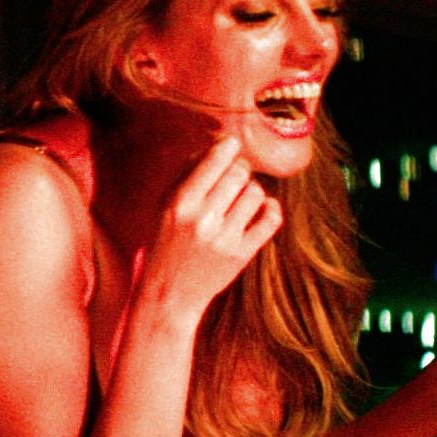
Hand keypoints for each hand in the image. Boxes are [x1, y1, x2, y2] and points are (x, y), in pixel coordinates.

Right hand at [137, 137, 282, 321]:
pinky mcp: (243, 254)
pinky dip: (270, 209)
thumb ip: (188, 171)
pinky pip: (271, 218)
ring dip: (251, 191)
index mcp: (180, 202)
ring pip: (256, 193)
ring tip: (240, 200)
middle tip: (235, 177)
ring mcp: (224, 238)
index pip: (216, 159)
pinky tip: (260, 210)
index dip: (229, 147)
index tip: (231, 147)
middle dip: (240, 169)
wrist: (169, 292)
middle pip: (240, 172)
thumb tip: (221, 144)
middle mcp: (202, 219)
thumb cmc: (167, 240)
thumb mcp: (165, 204)